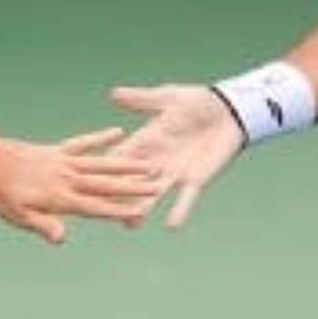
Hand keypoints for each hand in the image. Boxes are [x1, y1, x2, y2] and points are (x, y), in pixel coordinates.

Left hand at [0, 128, 163, 244]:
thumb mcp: (18, 215)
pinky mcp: (58, 150)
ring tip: (148, 163)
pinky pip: (84, 143)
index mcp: (61, 198)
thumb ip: (43, 225)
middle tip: (157, 185)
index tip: (141, 212)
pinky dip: (101, 137)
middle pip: (106, 184)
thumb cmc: (0, 193)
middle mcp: (68, 179)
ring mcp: (65, 162)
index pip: (96, 207)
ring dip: (126, 164)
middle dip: (132, 186)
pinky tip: (118, 132)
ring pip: (101, 163)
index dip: (119, 210)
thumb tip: (62, 239)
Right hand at [110, 84, 245, 227]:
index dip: (106, 167)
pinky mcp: (195, 179)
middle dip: (119, 195)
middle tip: (103, 210)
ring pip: (153, 195)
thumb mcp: (168, 98)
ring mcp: (174, 173)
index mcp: (146, 140)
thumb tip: (114, 93)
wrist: (228, 112)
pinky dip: (179, 211)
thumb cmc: (197, 102)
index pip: (121, 156)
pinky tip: (172, 226)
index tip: (89, 178)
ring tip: (130, 224)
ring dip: (142, 209)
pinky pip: (186, 199)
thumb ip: (142, 99)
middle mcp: (156, 161)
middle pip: (132, 180)